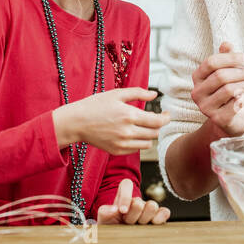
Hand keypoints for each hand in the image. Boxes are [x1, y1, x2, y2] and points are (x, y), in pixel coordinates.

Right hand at [52, 88, 169, 155]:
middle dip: (158, 126)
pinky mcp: (116, 151)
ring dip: (149, 135)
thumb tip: (154, 95)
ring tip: (142, 127)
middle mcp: (128, 132)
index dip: (166, 118)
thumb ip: (138, 93)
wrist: (76, 122)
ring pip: (147, 144)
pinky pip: (136, 149)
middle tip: (155, 119)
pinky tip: (131, 134)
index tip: (166, 114)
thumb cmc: (95, 105)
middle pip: (155, 133)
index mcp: (129, 115)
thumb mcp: (116, 94)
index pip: (158, 122)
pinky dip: (138, 142)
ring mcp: (122, 143)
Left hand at [96, 178, 169, 224]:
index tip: (122, 211)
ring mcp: (148, 210)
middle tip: (127, 223)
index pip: (127, 184)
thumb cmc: (111, 229)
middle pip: (139, 201)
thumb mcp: (103, 221)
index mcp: (123, 198)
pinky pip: (164, 212)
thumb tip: (114, 209)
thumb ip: (104, 212)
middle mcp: (137, 202)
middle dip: (132, 216)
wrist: (117, 242)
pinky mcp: (158, 218)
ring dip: (144, 219)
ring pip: (152, 206)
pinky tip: (152, 224)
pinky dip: (160, 217)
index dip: (126, 196)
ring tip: (137, 227)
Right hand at [192, 41, 243, 137]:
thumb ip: (225, 59)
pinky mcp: (218, 118)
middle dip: (242, 72)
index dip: (232, 58)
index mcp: (198, 77)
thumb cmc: (228, 95)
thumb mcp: (227, 74)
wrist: (229, 122)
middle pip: (220, 76)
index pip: (212, 62)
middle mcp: (197, 92)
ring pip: (229, 89)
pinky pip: (236, 104)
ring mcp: (206, 107)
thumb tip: (227, 44)